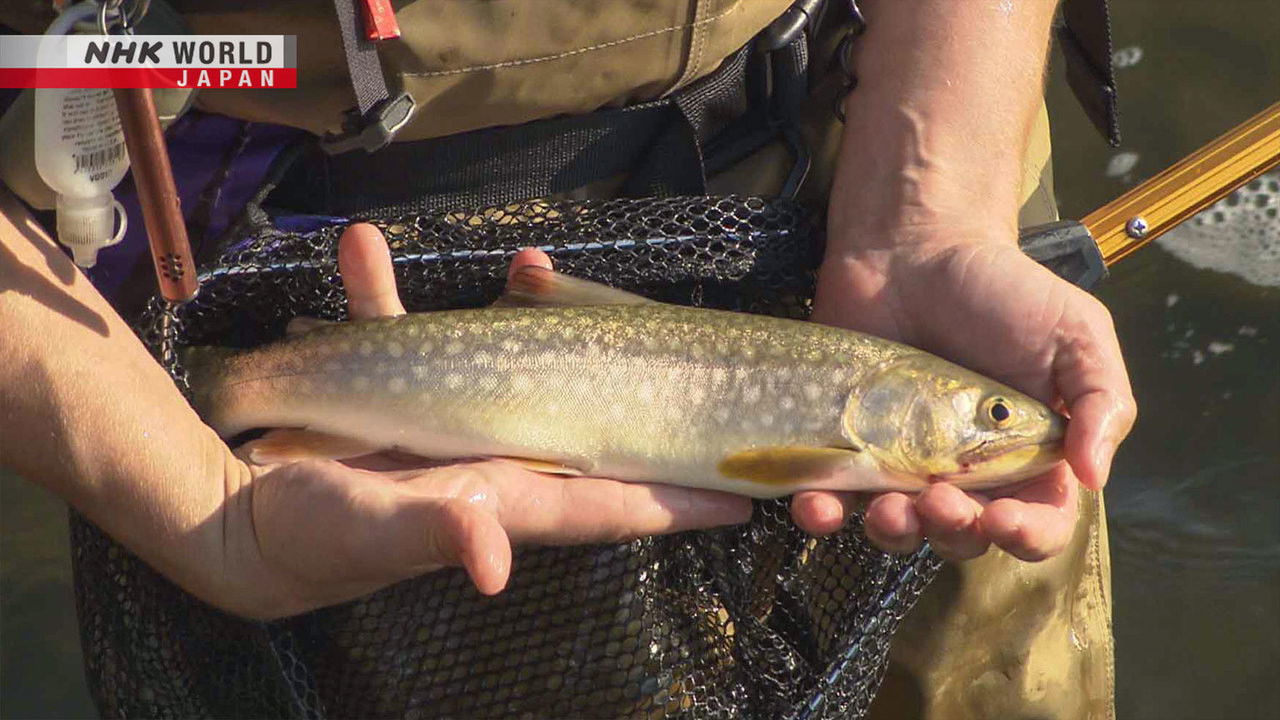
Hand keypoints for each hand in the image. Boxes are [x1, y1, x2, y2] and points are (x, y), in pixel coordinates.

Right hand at [226, 224, 749, 617]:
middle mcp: (493, 457)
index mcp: (506, 497)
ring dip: (517, 313)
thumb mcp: (373, 533)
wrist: (230, 515)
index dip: (679, 496)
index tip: (746, 491)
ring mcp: (446, 418)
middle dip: (634, 393)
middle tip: (690, 359)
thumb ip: (436, 534)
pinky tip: (365, 247)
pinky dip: (386, 295)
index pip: (614, 499)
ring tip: (528, 265)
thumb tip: (493, 561)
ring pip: (505, 359)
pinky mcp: (388, 390)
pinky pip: (402, 331)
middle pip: (588, 426)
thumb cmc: (309, 538)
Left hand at [798, 231, 1135, 561]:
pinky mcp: (847, 447)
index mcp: (1028, 457)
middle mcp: (966, 472)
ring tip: (888, 504)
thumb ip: (1102, 401)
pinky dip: (824, 513)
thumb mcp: (1076, 331)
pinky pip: (833, 499)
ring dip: (894, 532)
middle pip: (965, 538)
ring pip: (899, 530)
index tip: (1002, 517)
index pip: (1039, 524)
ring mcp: (902, 463)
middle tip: (938, 498)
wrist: (912, 247)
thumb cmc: (1000, 289)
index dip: (1025, 536)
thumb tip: (1094, 477)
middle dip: (954, 533)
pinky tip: (816, 505)